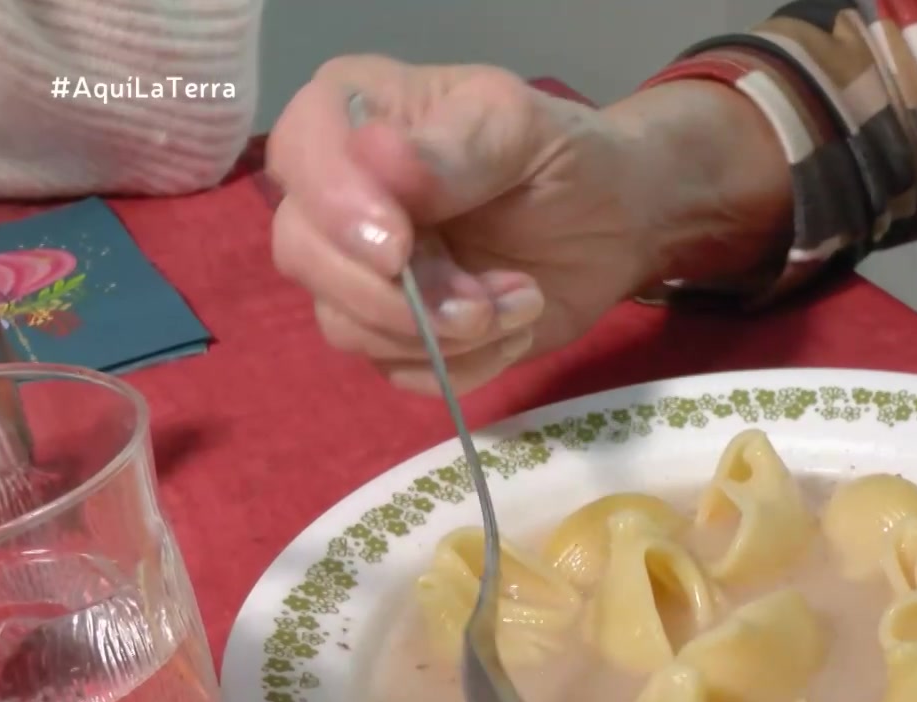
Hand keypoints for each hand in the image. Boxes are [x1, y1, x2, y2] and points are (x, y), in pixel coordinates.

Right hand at [266, 56, 789, 394]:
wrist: (617, 221)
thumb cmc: (565, 155)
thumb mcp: (523, 128)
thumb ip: (455, 149)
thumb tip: (379, 159)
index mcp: (350, 115)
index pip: (300, 159)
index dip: (338, 212)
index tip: (399, 248)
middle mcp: (336, 194)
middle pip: (306, 258)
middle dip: (400, 298)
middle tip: (485, 301)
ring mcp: (360, 270)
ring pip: (348, 326)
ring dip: (446, 335)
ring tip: (521, 300)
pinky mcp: (395, 332)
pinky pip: (399, 371)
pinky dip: (466, 364)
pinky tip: (514, 326)